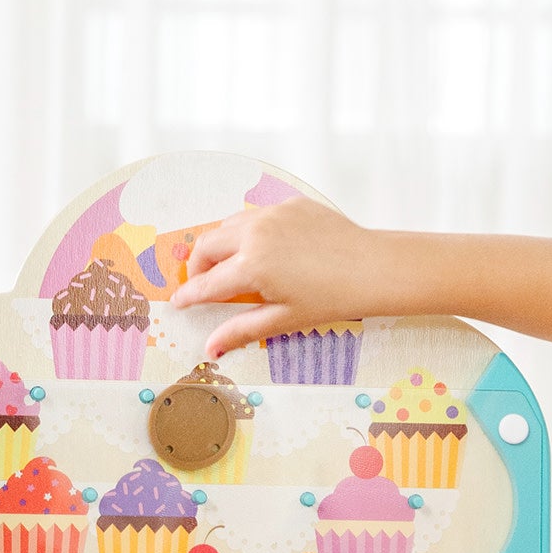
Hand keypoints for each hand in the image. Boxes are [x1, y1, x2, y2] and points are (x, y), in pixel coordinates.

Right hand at [172, 200, 394, 358]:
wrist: (373, 268)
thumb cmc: (331, 299)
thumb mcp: (283, 319)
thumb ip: (241, 330)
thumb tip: (210, 348)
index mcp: (252, 265)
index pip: (207, 283)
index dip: (188, 295)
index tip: (178, 302)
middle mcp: (256, 233)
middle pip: (207, 245)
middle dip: (196, 266)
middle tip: (199, 283)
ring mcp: (273, 214)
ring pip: (229, 225)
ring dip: (220, 245)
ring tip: (227, 266)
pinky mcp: (290, 204)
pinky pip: (257, 216)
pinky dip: (249, 232)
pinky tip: (262, 249)